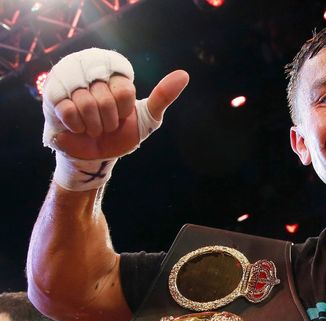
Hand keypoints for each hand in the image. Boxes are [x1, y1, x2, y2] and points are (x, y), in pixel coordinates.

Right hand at [51, 69, 188, 159]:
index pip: (124, 89)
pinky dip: (77, 125)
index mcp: (116, 77)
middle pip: (105, 97)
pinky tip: (78, 127)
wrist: (98, 154)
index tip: (122, 114)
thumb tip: (184, 75)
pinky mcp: (54, 97)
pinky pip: (68, 110)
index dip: (124, 109)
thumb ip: (163, 96)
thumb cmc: (123, 133)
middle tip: (107, 124)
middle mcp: (94, 75)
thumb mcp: (147, 117)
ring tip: (93, 127)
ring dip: (93, 124)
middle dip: (109, 120)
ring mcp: (73, 85)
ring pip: (85, 102)